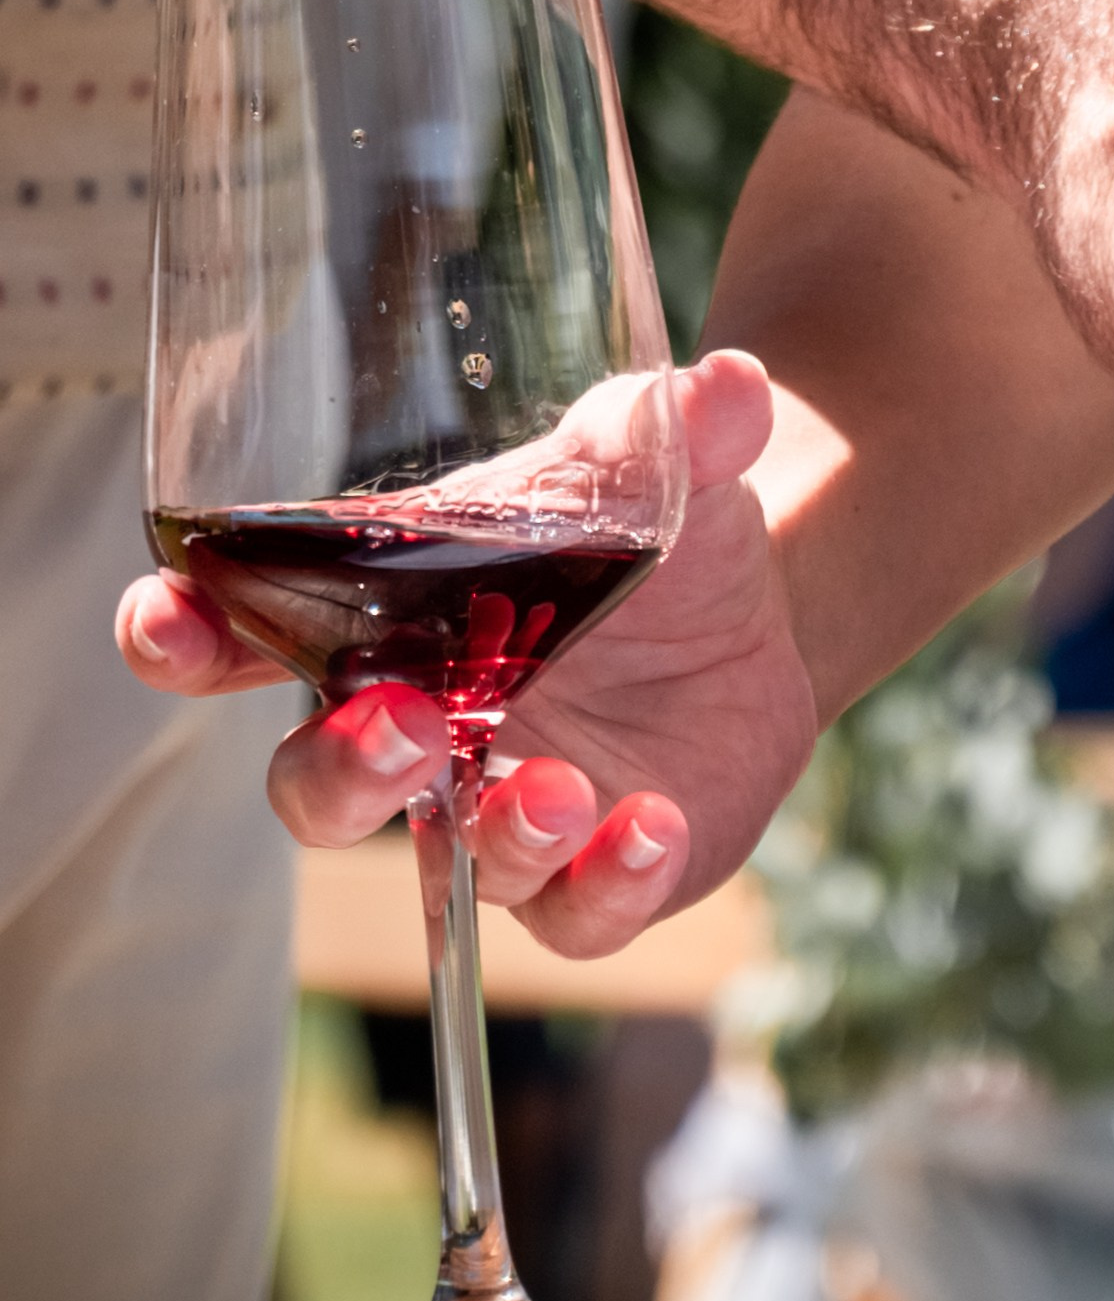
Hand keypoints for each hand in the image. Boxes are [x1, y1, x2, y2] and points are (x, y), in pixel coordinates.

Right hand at [117, 351, 816, 955]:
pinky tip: (656, 826)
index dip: (185, 635)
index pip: (246, 637)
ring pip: (444, 866)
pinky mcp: (593, 874)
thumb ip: (674, 428)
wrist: (760, 619)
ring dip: (492, 836)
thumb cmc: (658, 536)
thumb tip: (734, 383)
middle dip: (339, 769)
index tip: (166, 616)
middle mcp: (424, 731)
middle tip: (406, 728)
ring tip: (555, 788)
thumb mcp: (659, 467)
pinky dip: (608, 883)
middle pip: (315, 785)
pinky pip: (577, 916)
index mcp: (390, 624)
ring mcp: (500, 811)